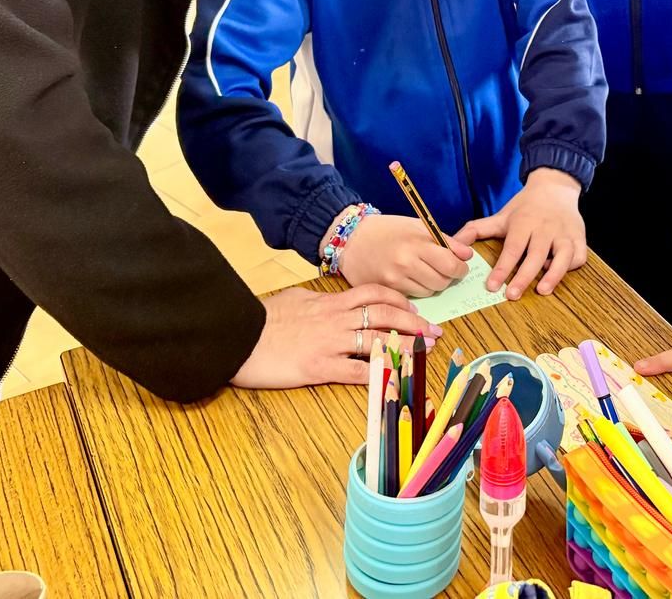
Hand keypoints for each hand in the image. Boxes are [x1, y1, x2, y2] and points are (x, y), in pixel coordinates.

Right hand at [230, 284, 442, 387]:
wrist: (237, 335)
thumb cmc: (260, 318)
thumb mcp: (293, 299)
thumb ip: (316, 300)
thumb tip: (328, 299)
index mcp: (330, 302)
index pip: (374, 294)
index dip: (399, 300)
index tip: (415, 309)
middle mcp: (336, 319)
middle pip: (385, 314)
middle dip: (414, 323)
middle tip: (434, 332)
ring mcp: (330, 343)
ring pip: (379, 340)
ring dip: (406, 346)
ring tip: (425, 352)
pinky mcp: (320, 367)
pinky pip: (357, 370)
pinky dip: (379, 374)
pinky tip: (395, 378)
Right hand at [340, 213, 472, 296]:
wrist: (352, 238)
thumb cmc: (388, 229)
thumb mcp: (418, 226)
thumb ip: (446, 241)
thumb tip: (468, 254)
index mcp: (417, 242)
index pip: (451, 265)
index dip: (460, 267)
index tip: (459, 265)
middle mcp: (406, 262)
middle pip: (442, 281)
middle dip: (448, 277)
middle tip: (443, 269)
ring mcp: (395, 278)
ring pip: (429, 292)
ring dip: (433, 285)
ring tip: (424, 272)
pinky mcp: (386, 290)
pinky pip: (413, 297)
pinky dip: (417, 290)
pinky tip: (410, 278)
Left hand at [455, 168, 584, 299]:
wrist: (555, 187)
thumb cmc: (525, 207)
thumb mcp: (500, 216)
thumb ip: (476, 230)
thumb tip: (453, 242)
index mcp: (524, 222)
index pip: (513, 248)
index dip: (502, 268)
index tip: (492, 286)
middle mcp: (545, 228)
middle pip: (536, 255)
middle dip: (524, 276)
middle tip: (512, 295)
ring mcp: (565, 233)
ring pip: (563, 256)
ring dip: (554, 275)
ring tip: (542, 291)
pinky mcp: (579, 238)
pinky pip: (579, 256)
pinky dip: (570, 267)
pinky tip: (557, 273)